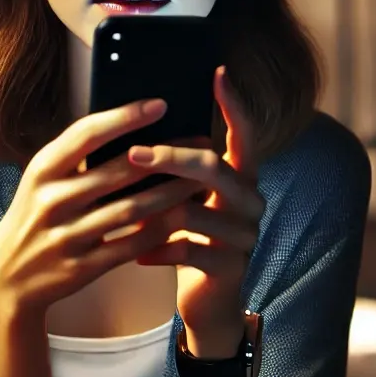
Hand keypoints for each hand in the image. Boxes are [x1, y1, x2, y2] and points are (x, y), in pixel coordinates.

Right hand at [0, 98, 206, 314]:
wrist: (9, 280)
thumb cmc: (35, 218)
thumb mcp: (40, 182)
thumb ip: (74, 157)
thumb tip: (128, 124)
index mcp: (42, 171)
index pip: (87, 134)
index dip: (125, 117)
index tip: (160, 105)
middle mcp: (52, 201)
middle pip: (119, 171)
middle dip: (166, 156)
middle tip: (201, 143)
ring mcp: (67, 236)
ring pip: (133, 209)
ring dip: (172, 193)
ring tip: (200, 180)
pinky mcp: (83, 267)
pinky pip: (132, 245)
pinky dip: (159, 230)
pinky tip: (182, 217)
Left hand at [127, 67, 264, 338]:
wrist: (210, 304)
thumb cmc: (191, 241)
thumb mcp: (189, 201)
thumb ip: (179, 172)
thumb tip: (137, 131)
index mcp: (242, 178)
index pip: (246, 134)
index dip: (233, 104)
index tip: (217, 73)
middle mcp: (251, 201)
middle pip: (214, 166)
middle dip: (170, 157)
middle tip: (133, 153)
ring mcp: (245, 235)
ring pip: (194, 210)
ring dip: (152, 212)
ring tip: (124, 215)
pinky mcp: (230, 267)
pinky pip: (186, 249)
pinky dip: (155, 250)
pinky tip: (138, 254)